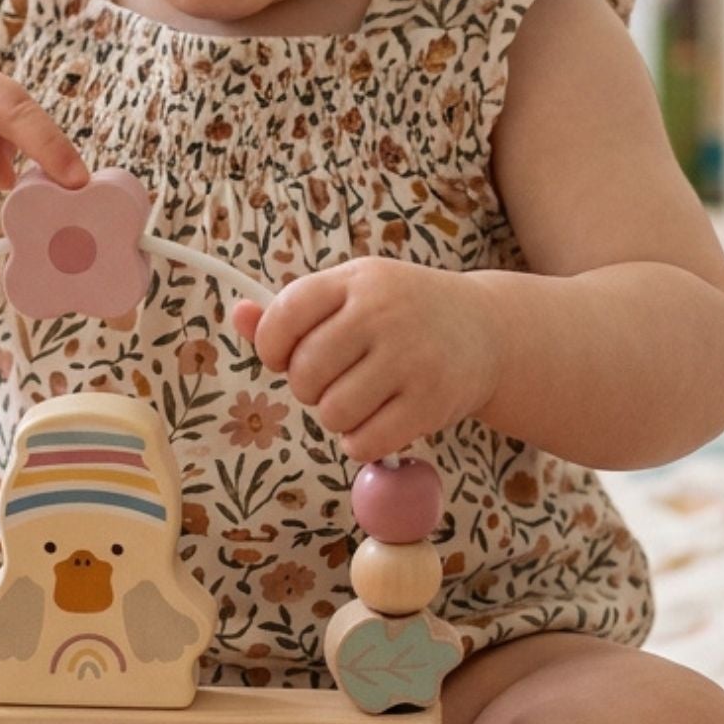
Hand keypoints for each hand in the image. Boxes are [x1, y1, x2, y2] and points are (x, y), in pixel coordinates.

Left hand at [230, 259, 503, 461]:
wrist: (487, 331)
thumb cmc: (403, 314)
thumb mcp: (353, 294)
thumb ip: (293, 310)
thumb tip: (237, 314)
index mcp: (356, 281)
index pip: (285, 316)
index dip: (271, 346)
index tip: (283, 356)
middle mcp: (382, 313)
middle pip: (304, 372)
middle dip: (308, 387)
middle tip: (334, 380)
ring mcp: (410, 357)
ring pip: (331, 412)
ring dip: (336, 416)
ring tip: (361, 399)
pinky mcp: (432, 401)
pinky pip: (364, 441)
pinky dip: (361, 442)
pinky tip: (379, 422)